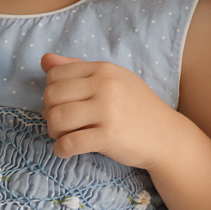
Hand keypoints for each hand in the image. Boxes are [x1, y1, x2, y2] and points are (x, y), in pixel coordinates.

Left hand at [41, 52, 176, 166]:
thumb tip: (45, 60)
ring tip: (63, 136)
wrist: (165, 135)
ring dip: (53, 131)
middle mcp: (105, 86)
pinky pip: (69, 143)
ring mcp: (108, 111)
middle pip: (52, 96)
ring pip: (56, 119)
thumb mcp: (112, 80)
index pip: (55, 75)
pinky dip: (61, 149)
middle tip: (61, 123)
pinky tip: (66, 149)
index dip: (51, 91)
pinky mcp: (109, 136)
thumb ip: (78, 69)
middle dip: (49, 112)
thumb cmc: (136, 107)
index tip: (62, 104)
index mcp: (104, 69)